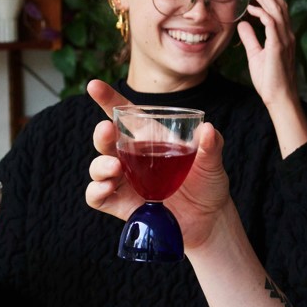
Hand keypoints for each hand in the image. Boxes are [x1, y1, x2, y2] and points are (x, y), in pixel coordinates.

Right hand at [85, 79, 234, 250]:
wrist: (209, 220)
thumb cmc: (208, 184)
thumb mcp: (213, 162)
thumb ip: (211, 145)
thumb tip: (208, 129)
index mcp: (151, 139)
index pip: (125, 115)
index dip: (108, 100)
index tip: (94, 86)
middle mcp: (133, 158)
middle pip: (107, 140)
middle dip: (101, 134)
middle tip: (107, 130)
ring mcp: (125, 181)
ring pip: (98, 167)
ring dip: (100, 165)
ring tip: (114, 168)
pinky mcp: (122, 204)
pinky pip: (98, 196)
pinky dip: (96, 190)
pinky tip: (107, 186)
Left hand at [239, 0, 298, 108]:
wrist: (279, 98)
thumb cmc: (270, 80)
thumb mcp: (256, 55)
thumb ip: (250, 38)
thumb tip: (243, 24)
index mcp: (283, 36)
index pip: (278, 10)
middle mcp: (287, 35)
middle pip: (278, 5)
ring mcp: (284, 40)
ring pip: (276, 10)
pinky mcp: (278, 47)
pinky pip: (272, 24)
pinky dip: (263, 14)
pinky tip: (252, 8)